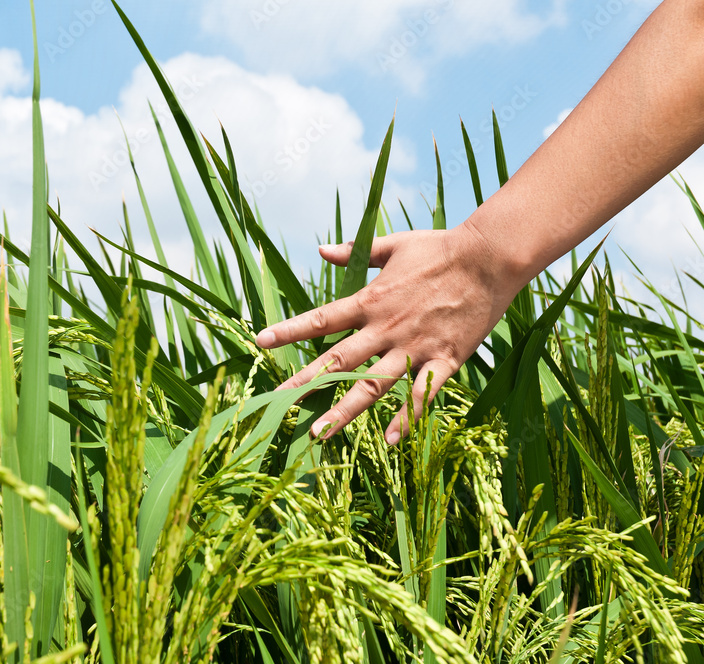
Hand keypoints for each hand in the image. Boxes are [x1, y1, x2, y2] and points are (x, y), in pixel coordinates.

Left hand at [255, 223, 520, 442]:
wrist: (490, 258)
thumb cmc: (440, 249)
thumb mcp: (393, 245)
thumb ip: (354, 253)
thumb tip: (320, 250)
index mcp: (371, 300)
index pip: (321, 319)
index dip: (290, 331)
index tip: (261, 341)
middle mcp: (387, 328)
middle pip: (339, 360)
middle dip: (307, 383)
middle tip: (280, 405)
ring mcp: (416, 346)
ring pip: (374, 385)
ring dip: (345, 410)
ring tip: (320, 432)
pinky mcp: (445, 360)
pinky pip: (422, 394)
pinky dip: (406, 417)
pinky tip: (389, 441)